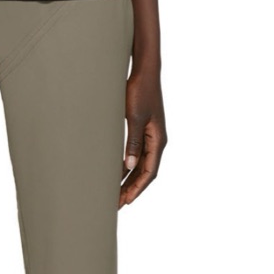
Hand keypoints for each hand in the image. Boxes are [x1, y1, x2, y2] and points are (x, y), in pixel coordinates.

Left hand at [119, 69, 166, 207]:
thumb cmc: (140, 91)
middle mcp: (156, 140)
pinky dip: (127, 163)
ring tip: (115, 190)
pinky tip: (116, 168)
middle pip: (145, 171)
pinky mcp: (143, 126)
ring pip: (140, 162)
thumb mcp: (135, 117)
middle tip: (117, 203)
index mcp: (158, 140)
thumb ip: (133, 141)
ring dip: (129, 177)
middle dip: (131, 188)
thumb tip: (129, 166)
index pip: (150, 172)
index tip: (126, 201)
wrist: (144, 71)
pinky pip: (136, 151)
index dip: (138, 188)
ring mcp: (150, 134)